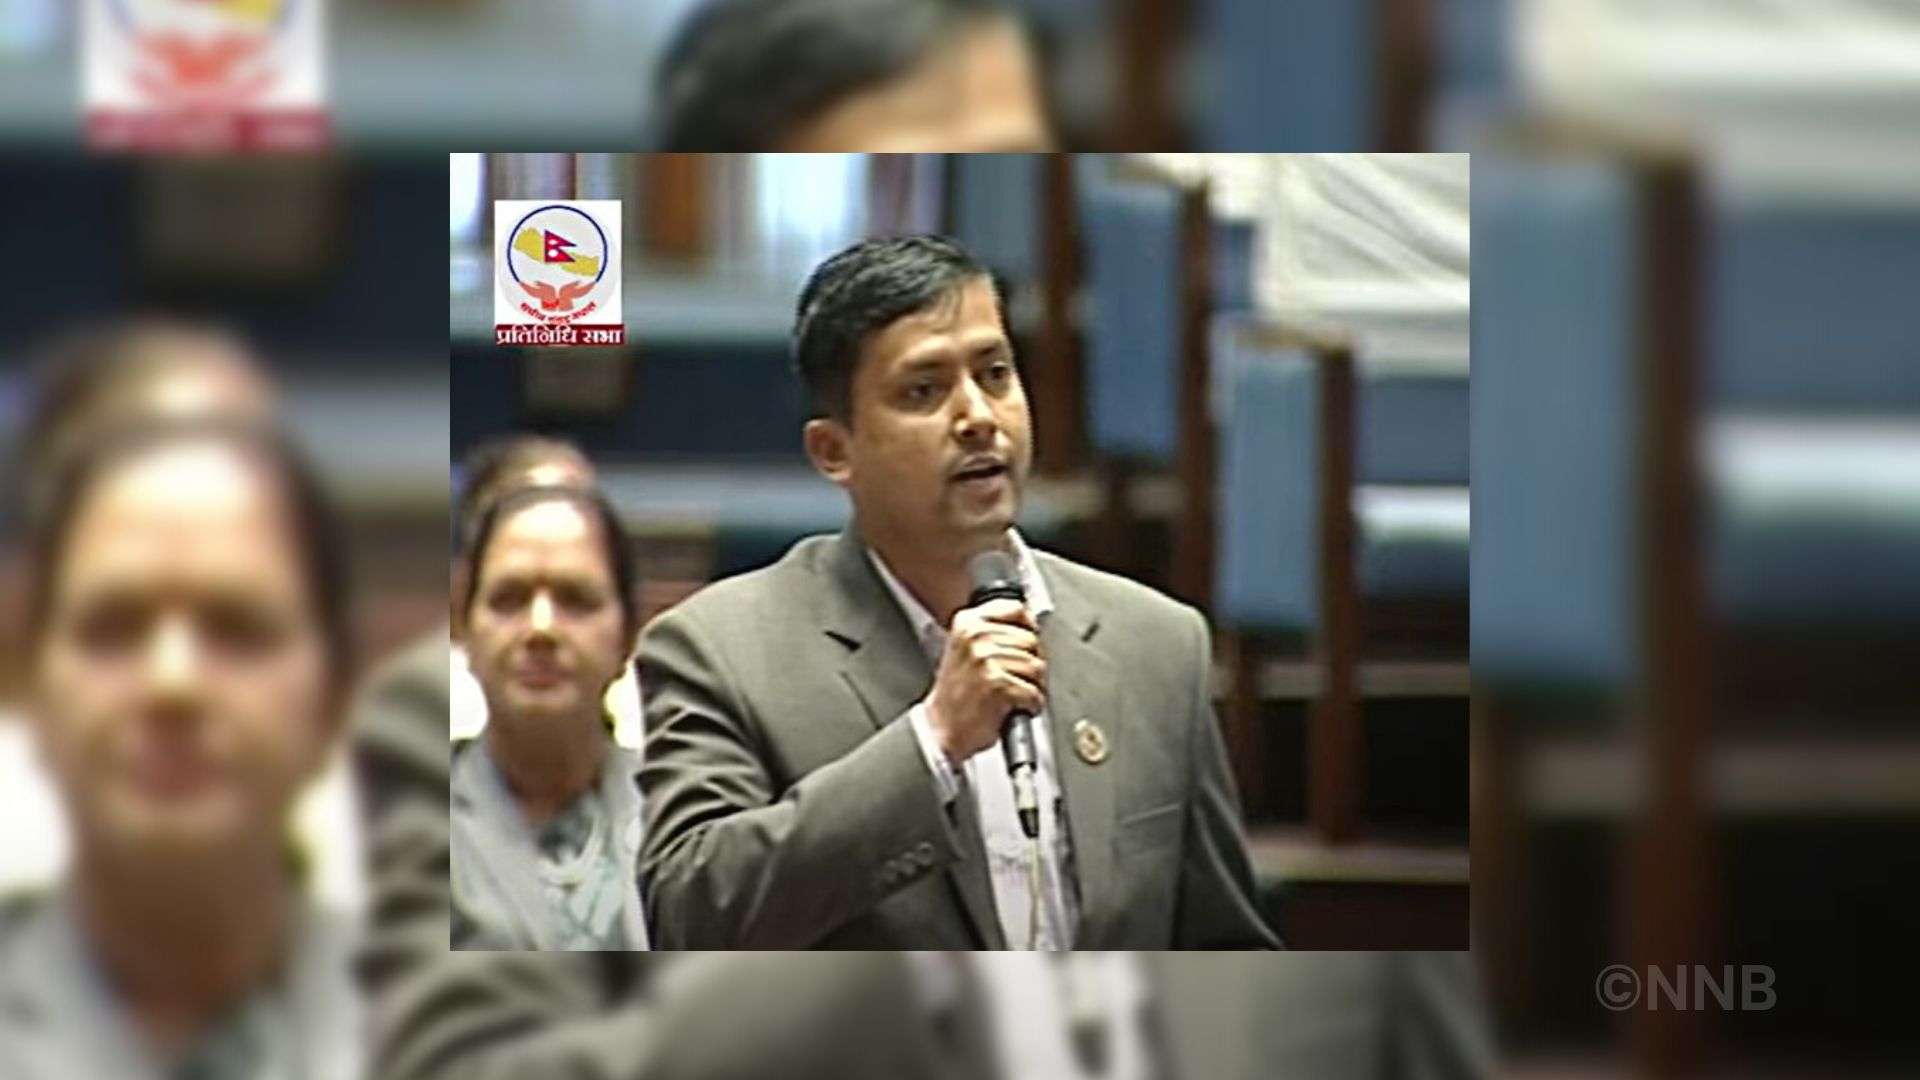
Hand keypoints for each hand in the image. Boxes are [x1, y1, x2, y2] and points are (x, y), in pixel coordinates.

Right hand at [925, 598, 1045, 762]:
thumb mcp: (966, 650)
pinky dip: (1031, 706)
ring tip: (1013, 696)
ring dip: (1033, 688)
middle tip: (1016, 681)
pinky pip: (1034, 693)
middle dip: (1032, 666)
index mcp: (968, 623)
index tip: (1025, 646)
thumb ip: (994, 633)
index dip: (1028, 631)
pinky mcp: (997, 684)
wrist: (940, 730)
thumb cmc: (956, 696)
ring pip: (1037, 668)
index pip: (1016, 610)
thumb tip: (1032, 627)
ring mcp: (986, 660)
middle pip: (1032, 641)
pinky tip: (1013, 708)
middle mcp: (976, 637)